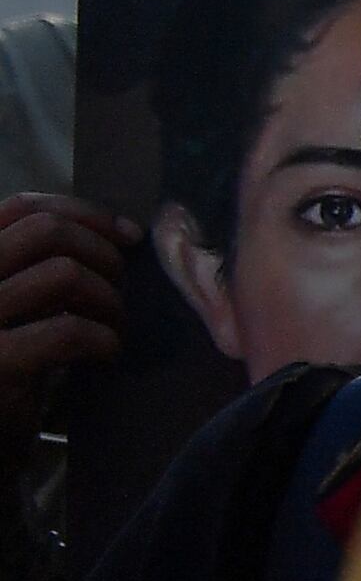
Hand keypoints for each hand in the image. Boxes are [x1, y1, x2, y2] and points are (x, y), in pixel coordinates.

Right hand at [0, 190, 129, 439]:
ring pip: (62, 274)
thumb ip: (37, 268)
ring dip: (108, 297)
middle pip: (44, 232)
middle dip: (101, 252)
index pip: (20, 208)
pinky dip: (102, 336)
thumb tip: (114, 232)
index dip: (82, 213)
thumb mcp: (13, 308)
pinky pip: (66, 331)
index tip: (128, 234)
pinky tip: (106, 351)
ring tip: (113, 324)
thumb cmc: (4, 372)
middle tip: (121, 286)